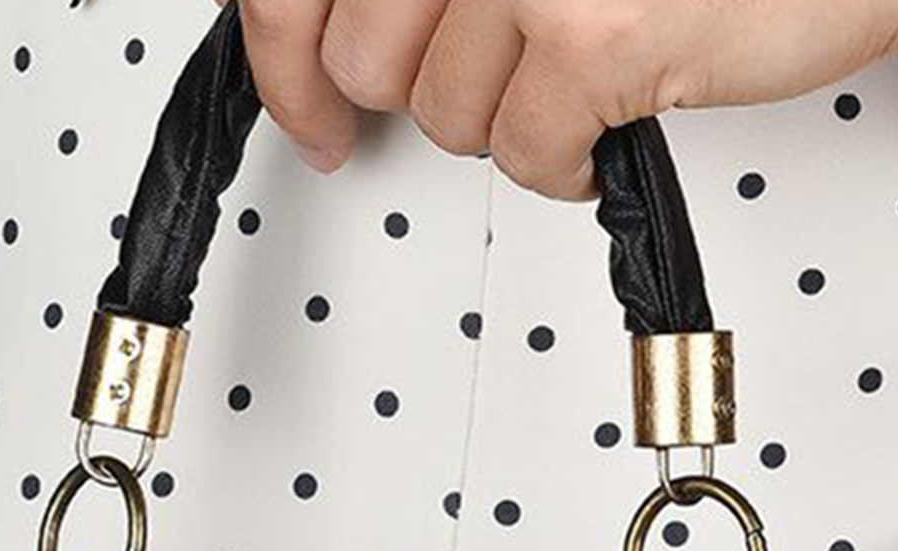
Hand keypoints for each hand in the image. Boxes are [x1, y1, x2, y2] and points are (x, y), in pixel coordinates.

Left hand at [229, 0, 897, 198]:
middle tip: (489, 78)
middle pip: (368, 58)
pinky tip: (608, 115)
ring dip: (509, 122)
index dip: (289, 58)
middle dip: (426, 90)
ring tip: (577, 71)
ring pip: (447, 117)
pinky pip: (523, 157)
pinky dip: (565, 166)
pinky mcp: (594, 37)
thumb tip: (339, 38)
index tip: (309, 107)